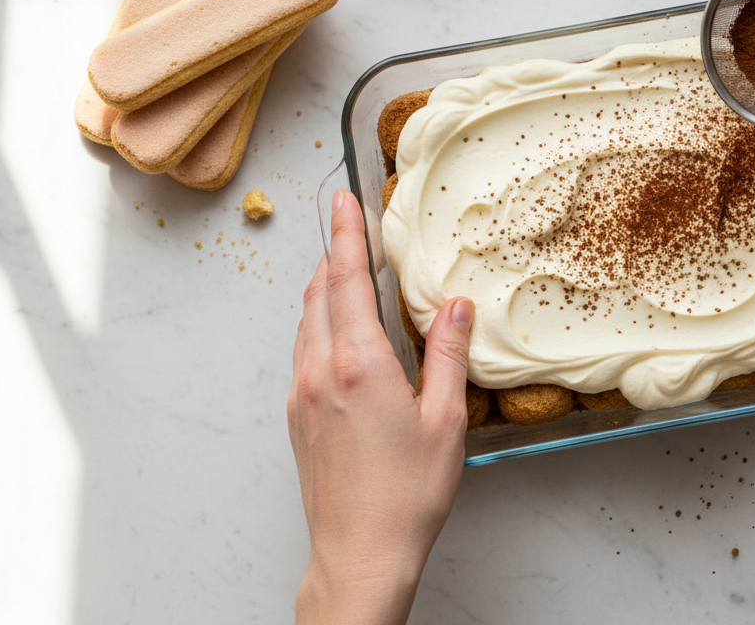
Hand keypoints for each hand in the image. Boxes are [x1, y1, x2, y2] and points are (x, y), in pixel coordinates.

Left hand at [288, 189, 473, 624]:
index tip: (344, 200)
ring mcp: (302, 394)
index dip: (346, 234)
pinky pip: (303, 351)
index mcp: (359, 364)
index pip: (346, 280)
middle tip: (348, 225)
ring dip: (325, 289)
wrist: (359, 554)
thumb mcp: (446, 420)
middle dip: (334, 253)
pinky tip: (340, 333)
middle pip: (319, 293)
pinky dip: (319, 324)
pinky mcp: (297, 417)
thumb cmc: (407, 495)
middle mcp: (320, 371)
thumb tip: (456, 307)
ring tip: (347, 273)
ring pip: (306, 321)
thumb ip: (449, 356)